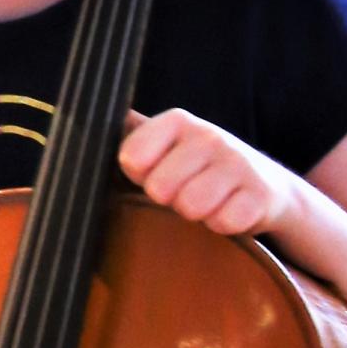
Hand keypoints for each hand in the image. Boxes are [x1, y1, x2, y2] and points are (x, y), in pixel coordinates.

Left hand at [118, 105, 303, 247]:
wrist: (266, 185)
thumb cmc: (199, 168)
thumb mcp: (166, 144)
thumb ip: (129, 134)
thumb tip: (81, 122)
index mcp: (177, 121)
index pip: (132, 157)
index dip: (138, 176)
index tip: (152, 173)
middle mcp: (208, 135)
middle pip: (160, 188)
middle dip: (167, 199)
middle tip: (182, 192)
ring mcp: (238, 163)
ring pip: (192, 206)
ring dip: (195, 214)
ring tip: (204, 202)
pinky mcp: (260, 194)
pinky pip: (224, 223)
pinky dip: (222, 225)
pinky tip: (228, 210)